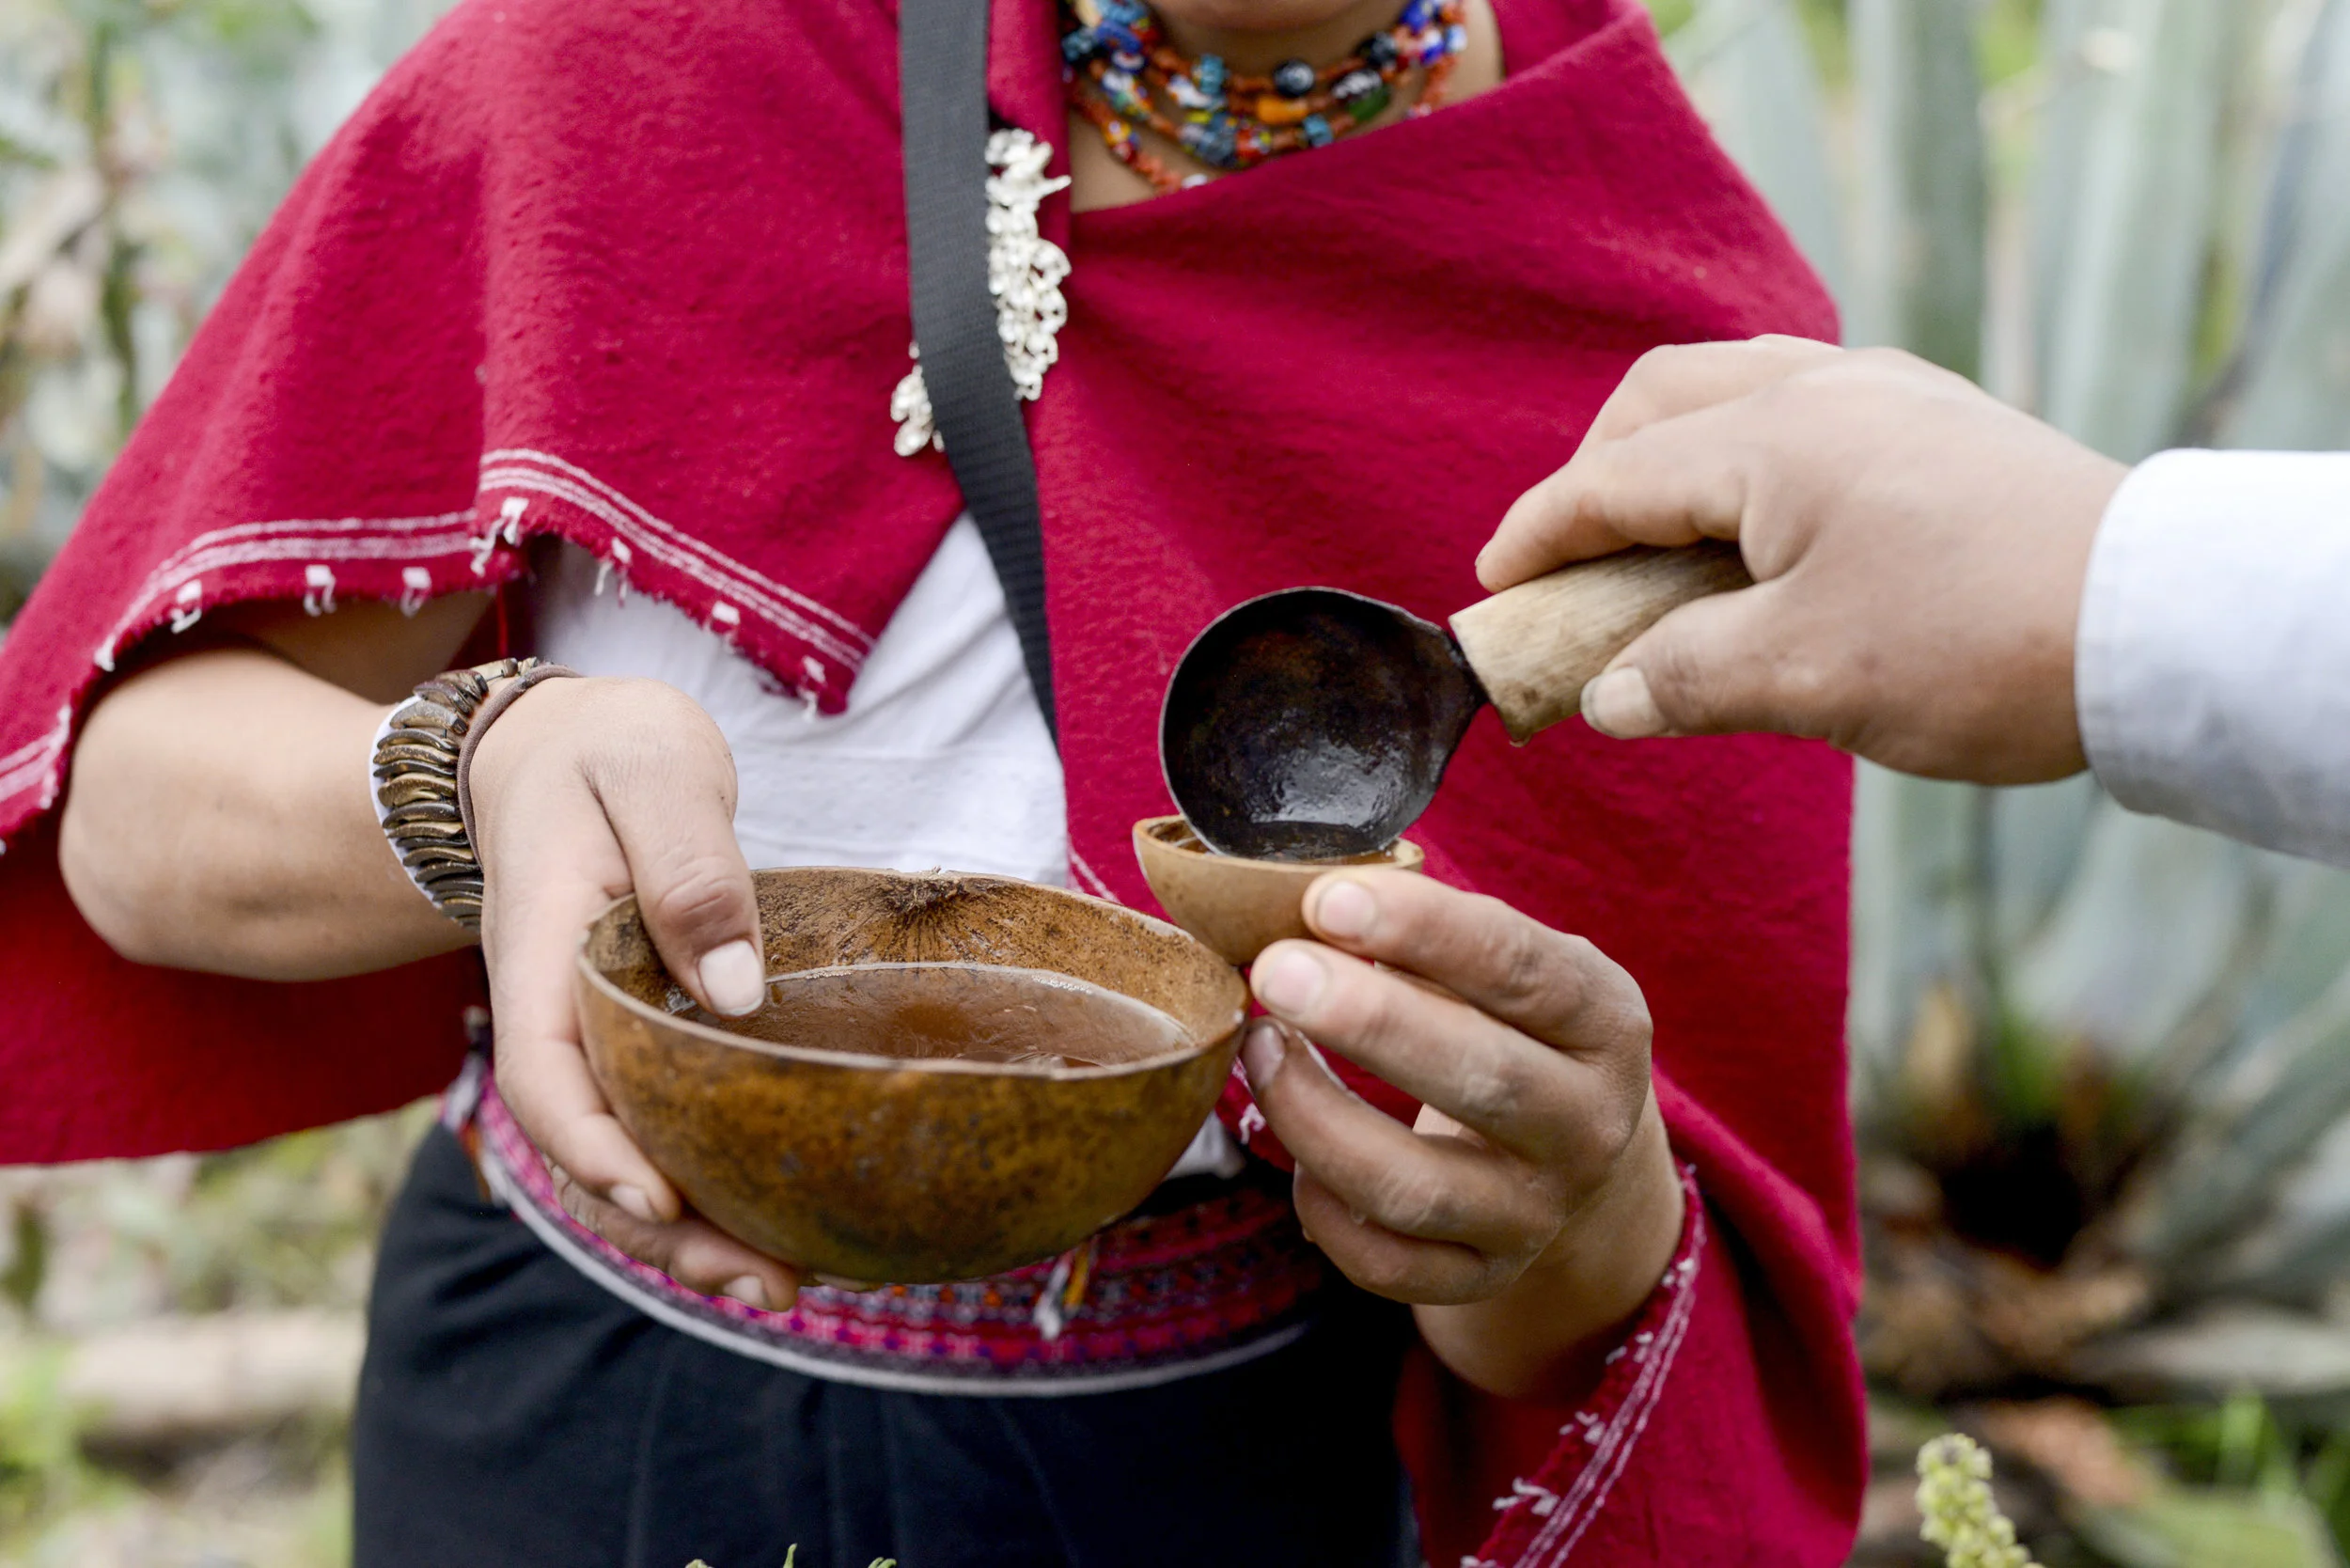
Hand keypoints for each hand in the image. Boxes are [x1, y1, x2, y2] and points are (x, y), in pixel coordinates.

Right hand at [466, 675, 802, 1311]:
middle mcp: (555, 1015)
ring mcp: (590, 1038)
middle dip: (667, 1233)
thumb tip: (737, 992)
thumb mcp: (653, 773)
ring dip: (691, 1233)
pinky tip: (777, 1221)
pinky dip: (707, 1185)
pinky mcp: (634, 1043)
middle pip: (589, 1152)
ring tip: (784, 1287)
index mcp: (541, 954)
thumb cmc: (609, 750)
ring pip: (623, 1158)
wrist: (562, 748)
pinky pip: (656, 1129)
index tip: (665, 1200)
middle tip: (772, 1284)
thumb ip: (691, 869)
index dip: (597, 1151)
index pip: (546, 1078)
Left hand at [1240, 869, 1681, 1399]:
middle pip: (1480, 1080)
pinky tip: (1292, 1148)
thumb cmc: (1516, 1021)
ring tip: (1259, 1048)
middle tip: (1274, 969)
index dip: (1423, 929)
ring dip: (1316, 1116)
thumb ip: (1432, 930)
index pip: (1522, 969)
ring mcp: (1536, 1214)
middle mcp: (1588, 1127)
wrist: (1577, 1147)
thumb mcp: (1513, 963)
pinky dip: (1321, 1208)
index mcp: (1607, 1023)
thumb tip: (1304, 898)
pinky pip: (1384, 1264)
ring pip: (1414, 1188)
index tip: (1326, 898)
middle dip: (1367, 1022)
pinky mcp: (1479, 1275)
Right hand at [1480, 338, 2129, 784]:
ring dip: (1673, 452)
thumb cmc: (1972, 645)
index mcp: (1769, 439)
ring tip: (1658, 539)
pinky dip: (1744, 452)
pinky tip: (1761, 525)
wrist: (2158, 620)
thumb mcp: (1803, 679)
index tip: (1491, 589)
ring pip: (1736, 387)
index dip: (1539, 535)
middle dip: (1595, 472)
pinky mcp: (1939, 420)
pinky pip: (1804, 404)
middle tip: (1572, 560)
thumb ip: (1680, 680)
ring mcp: (1888, 393)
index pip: (1612, 478)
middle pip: (1663, 399)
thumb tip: (1603, 699)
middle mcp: (1821, 388)